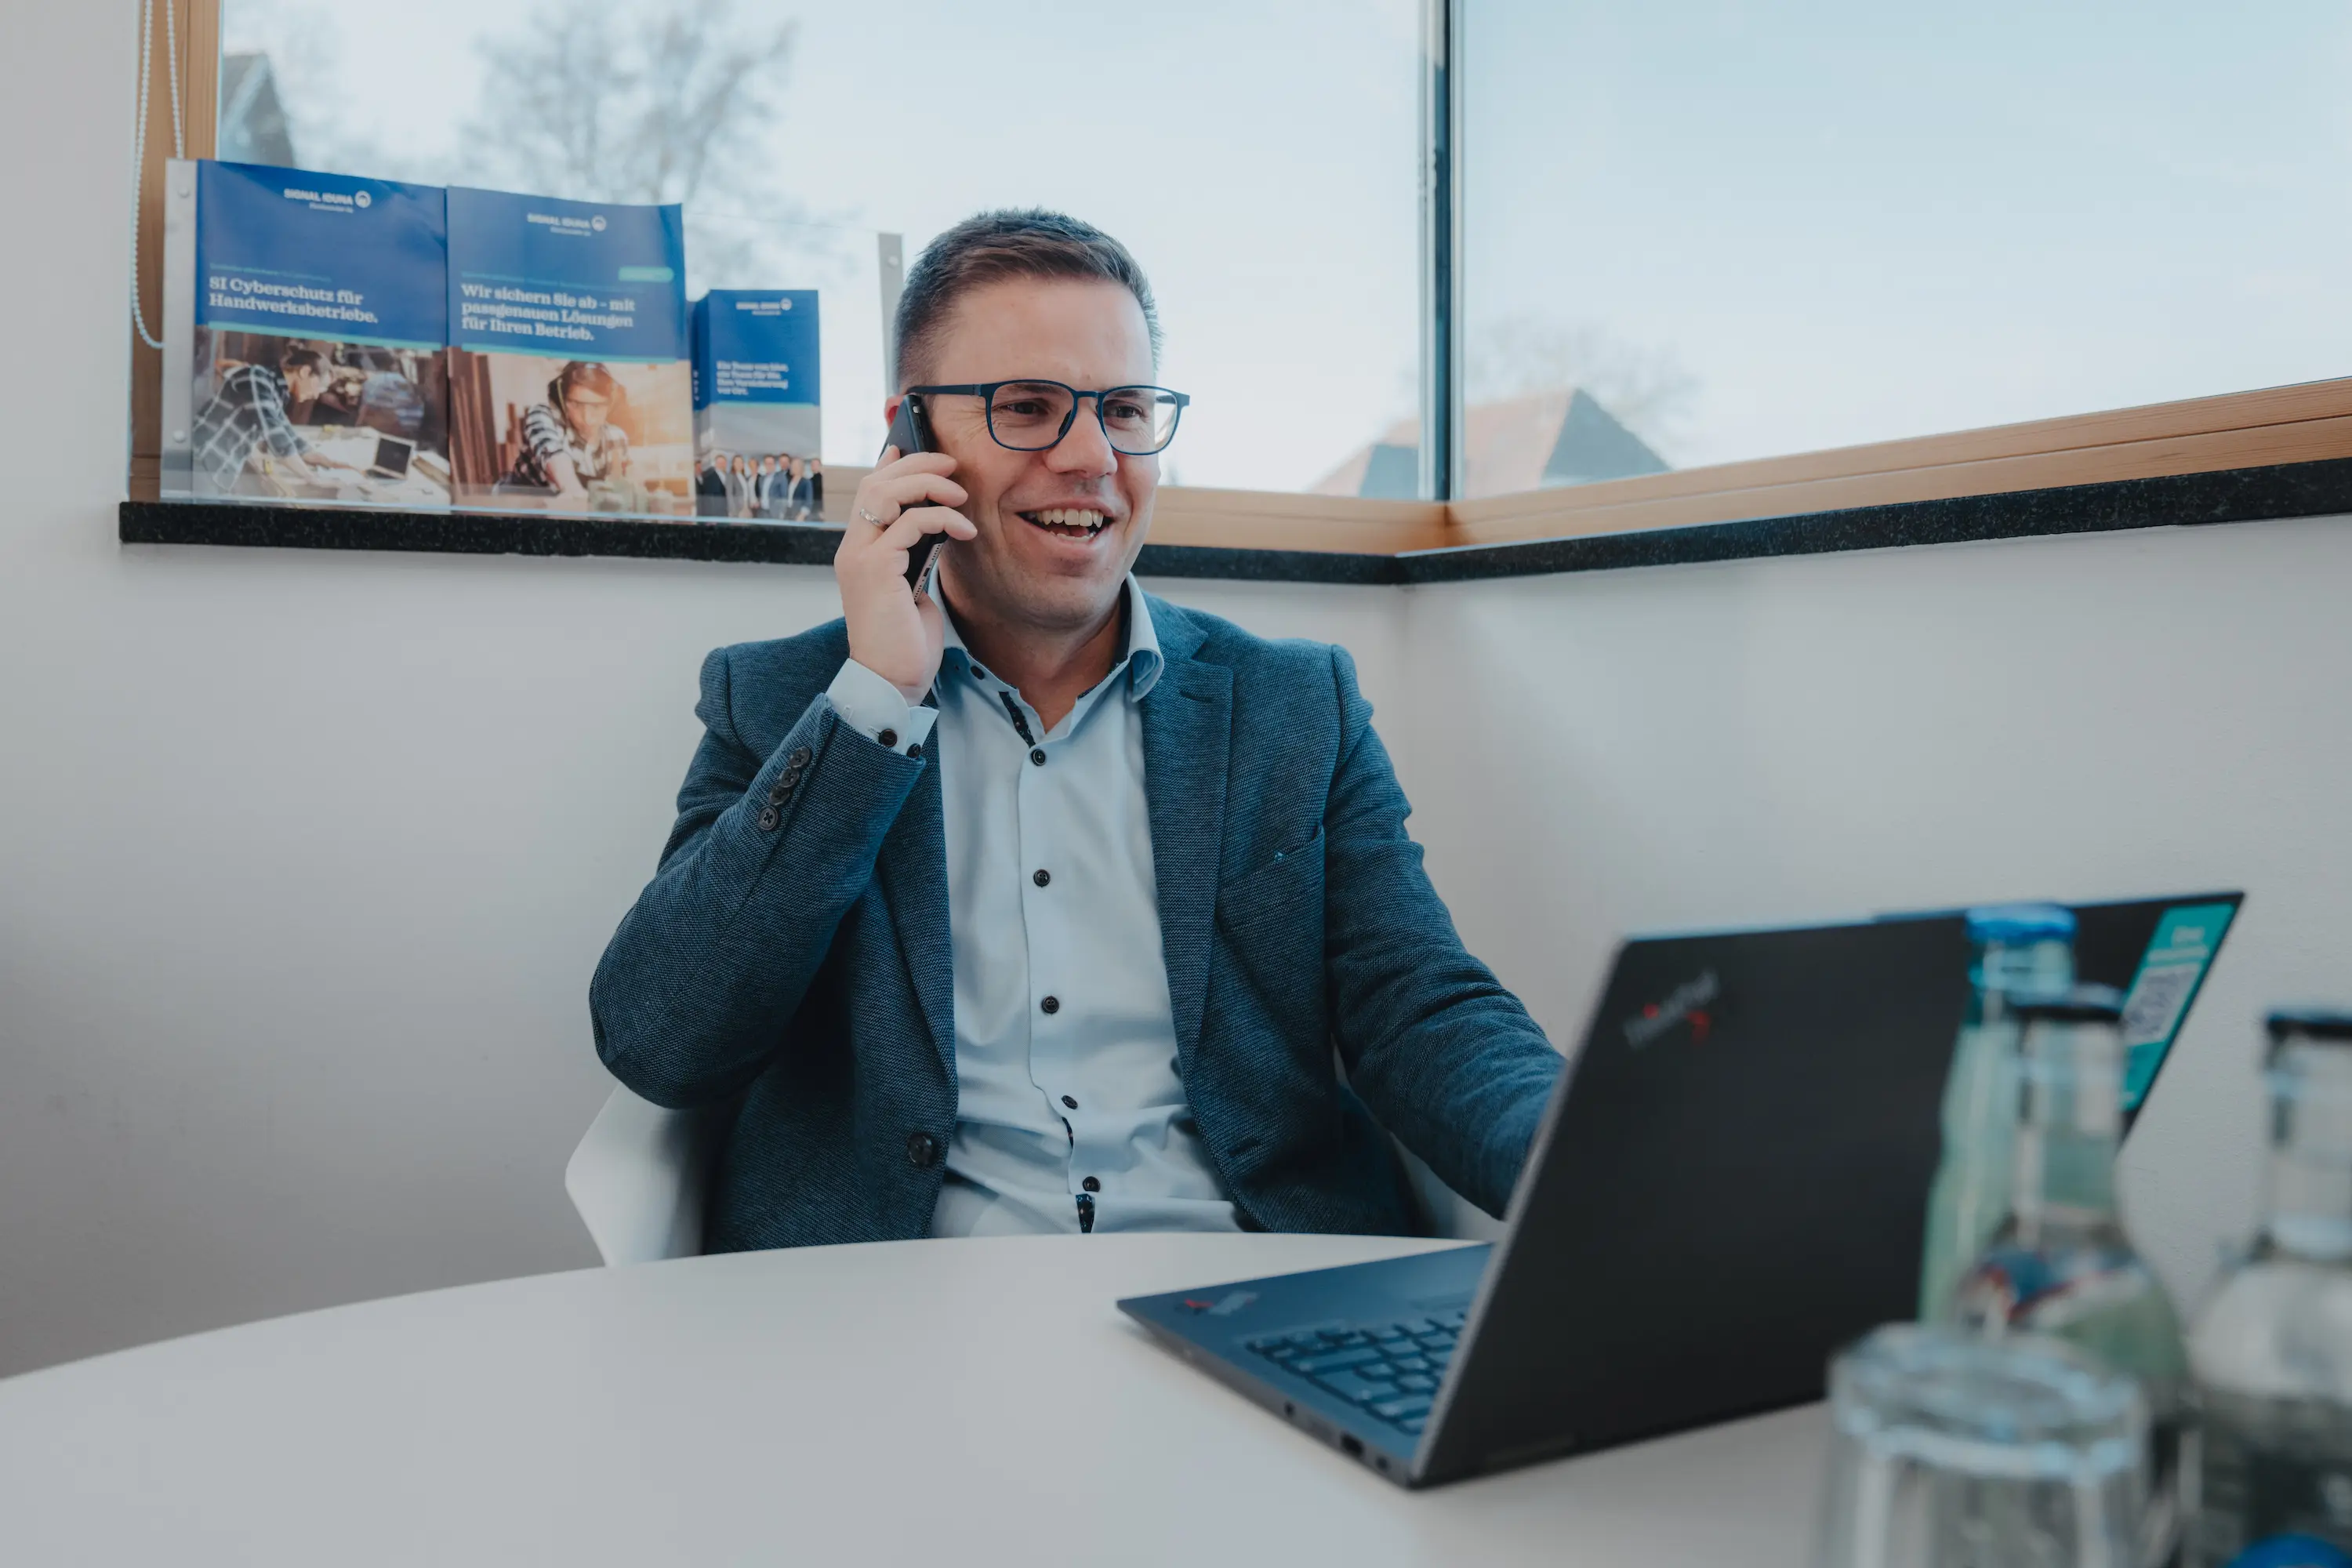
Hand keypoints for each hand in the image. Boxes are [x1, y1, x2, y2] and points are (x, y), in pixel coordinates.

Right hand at [834, 447, 974, 701]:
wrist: (892, 682)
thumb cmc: (905, 642)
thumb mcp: (912, 588)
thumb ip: (914, 556)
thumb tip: (934, 529)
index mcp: (859, 552)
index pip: (868, 492)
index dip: (892, 465)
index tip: (919, 451)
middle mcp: (852, 549)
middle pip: (877, 483)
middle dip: (917, 465)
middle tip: (951, 465)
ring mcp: (860, 557)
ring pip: (887, 494)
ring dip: (929, 485)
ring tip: (960, 494)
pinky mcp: (876, 569)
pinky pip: (910, 524)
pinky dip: (942, 519)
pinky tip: (965, 531)